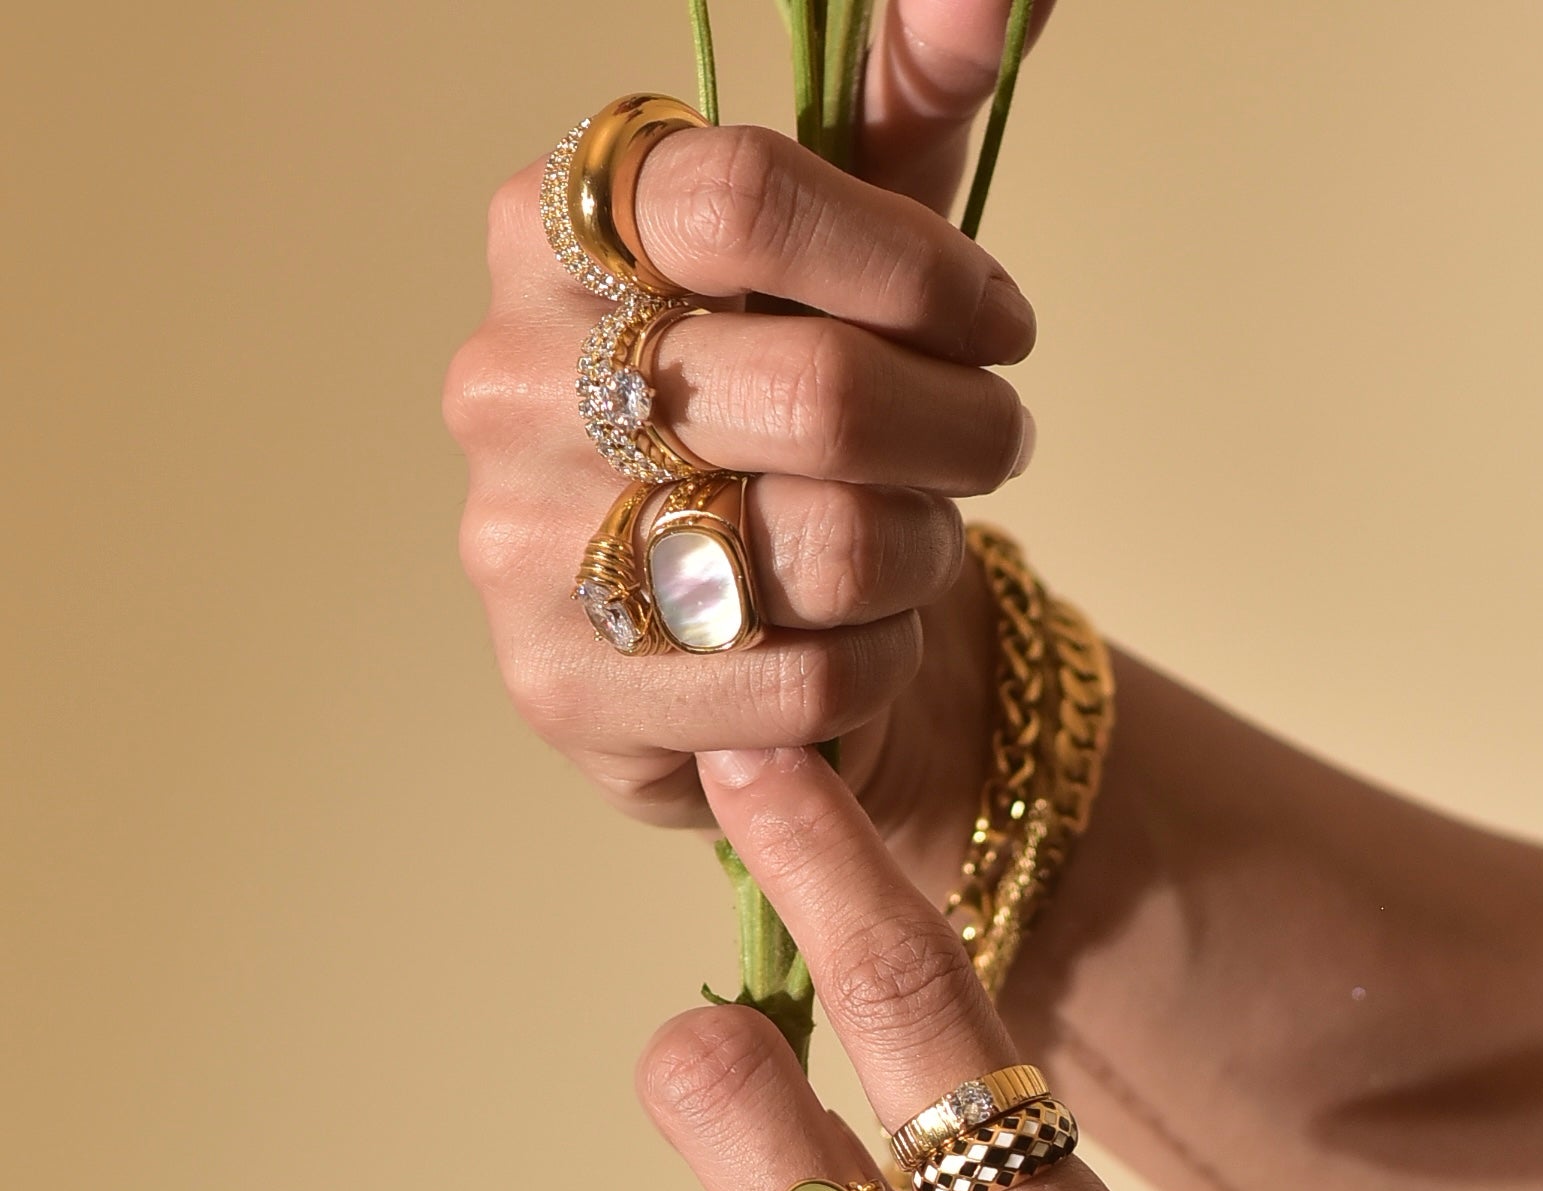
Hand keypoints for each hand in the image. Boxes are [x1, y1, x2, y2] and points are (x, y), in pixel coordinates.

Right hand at [443, 0, 1053, 886]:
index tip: (995, 322)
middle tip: (995, 445)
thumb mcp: (848, 255)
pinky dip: (878, 663)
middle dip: (962, 429)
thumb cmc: (794, 420)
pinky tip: (858, 641)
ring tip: (919, 548)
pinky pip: (804, 683)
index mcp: (553, 233)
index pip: (742, 195)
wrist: (725, 626)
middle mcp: (507, 380)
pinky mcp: (564, 687)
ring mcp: (515, 545)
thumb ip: (903, 110)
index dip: (912, 265)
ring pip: (827, 546)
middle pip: (816, 389)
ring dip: (926, 552)